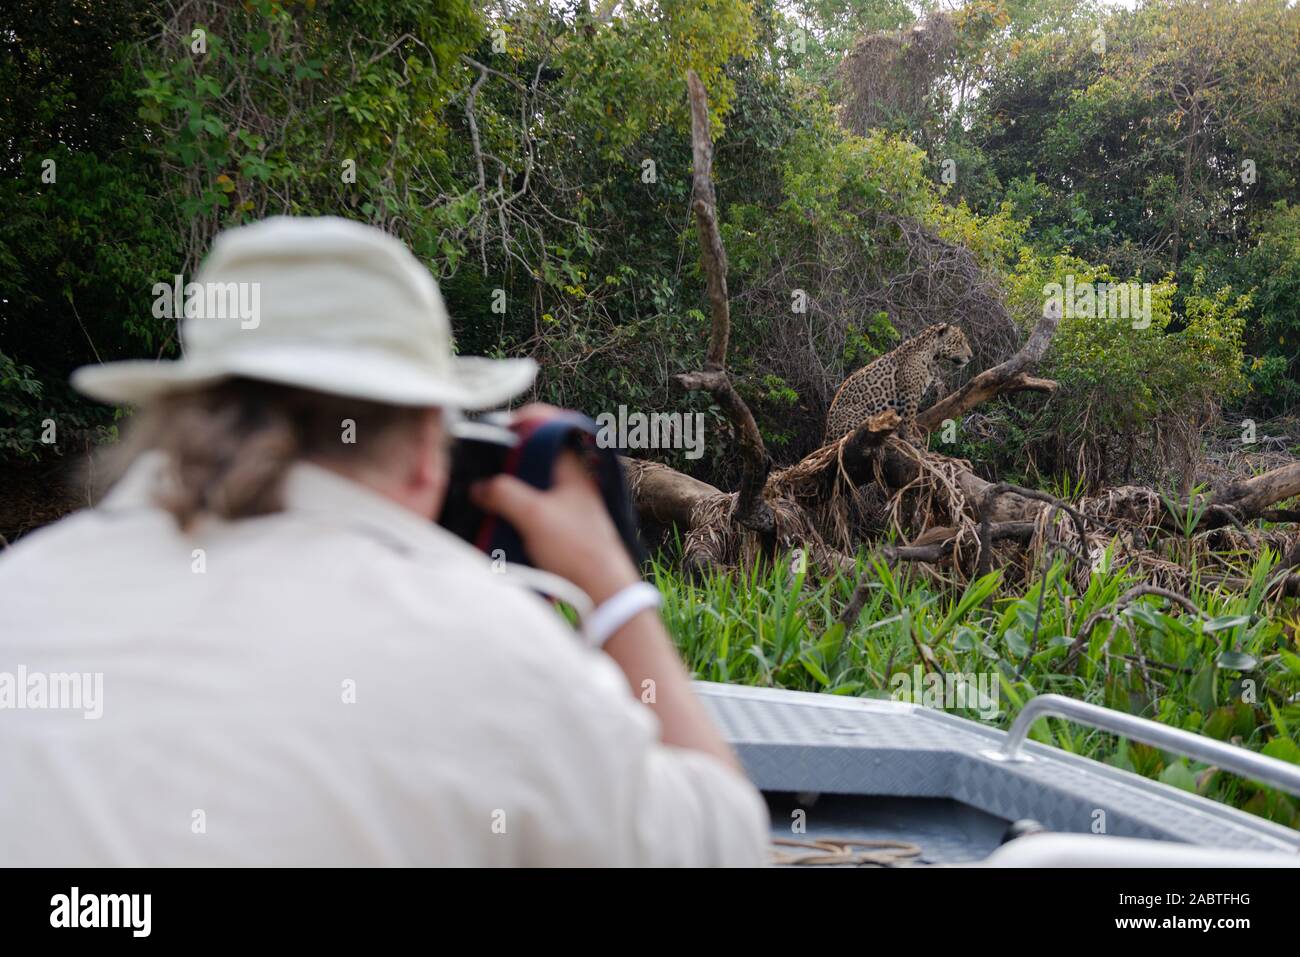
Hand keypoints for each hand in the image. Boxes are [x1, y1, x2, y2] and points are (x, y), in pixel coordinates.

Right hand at [470, 417, 639, 604]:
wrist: (603, 588)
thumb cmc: (577, 548)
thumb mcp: (533, 515)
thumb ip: (503, 493)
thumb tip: (479, 486)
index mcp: (573, 465)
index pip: (550, 424)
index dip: (523, 420)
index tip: (497, 429)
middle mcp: (573, 477)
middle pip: (538, 451)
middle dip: (510, 455)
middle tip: (485, 463)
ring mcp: (569, 499)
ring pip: (535, 478)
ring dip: (512, 482)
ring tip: (488, 489)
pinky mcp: (564, 520)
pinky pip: (536, 501)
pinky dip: (519, 503)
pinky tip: (502, 514)